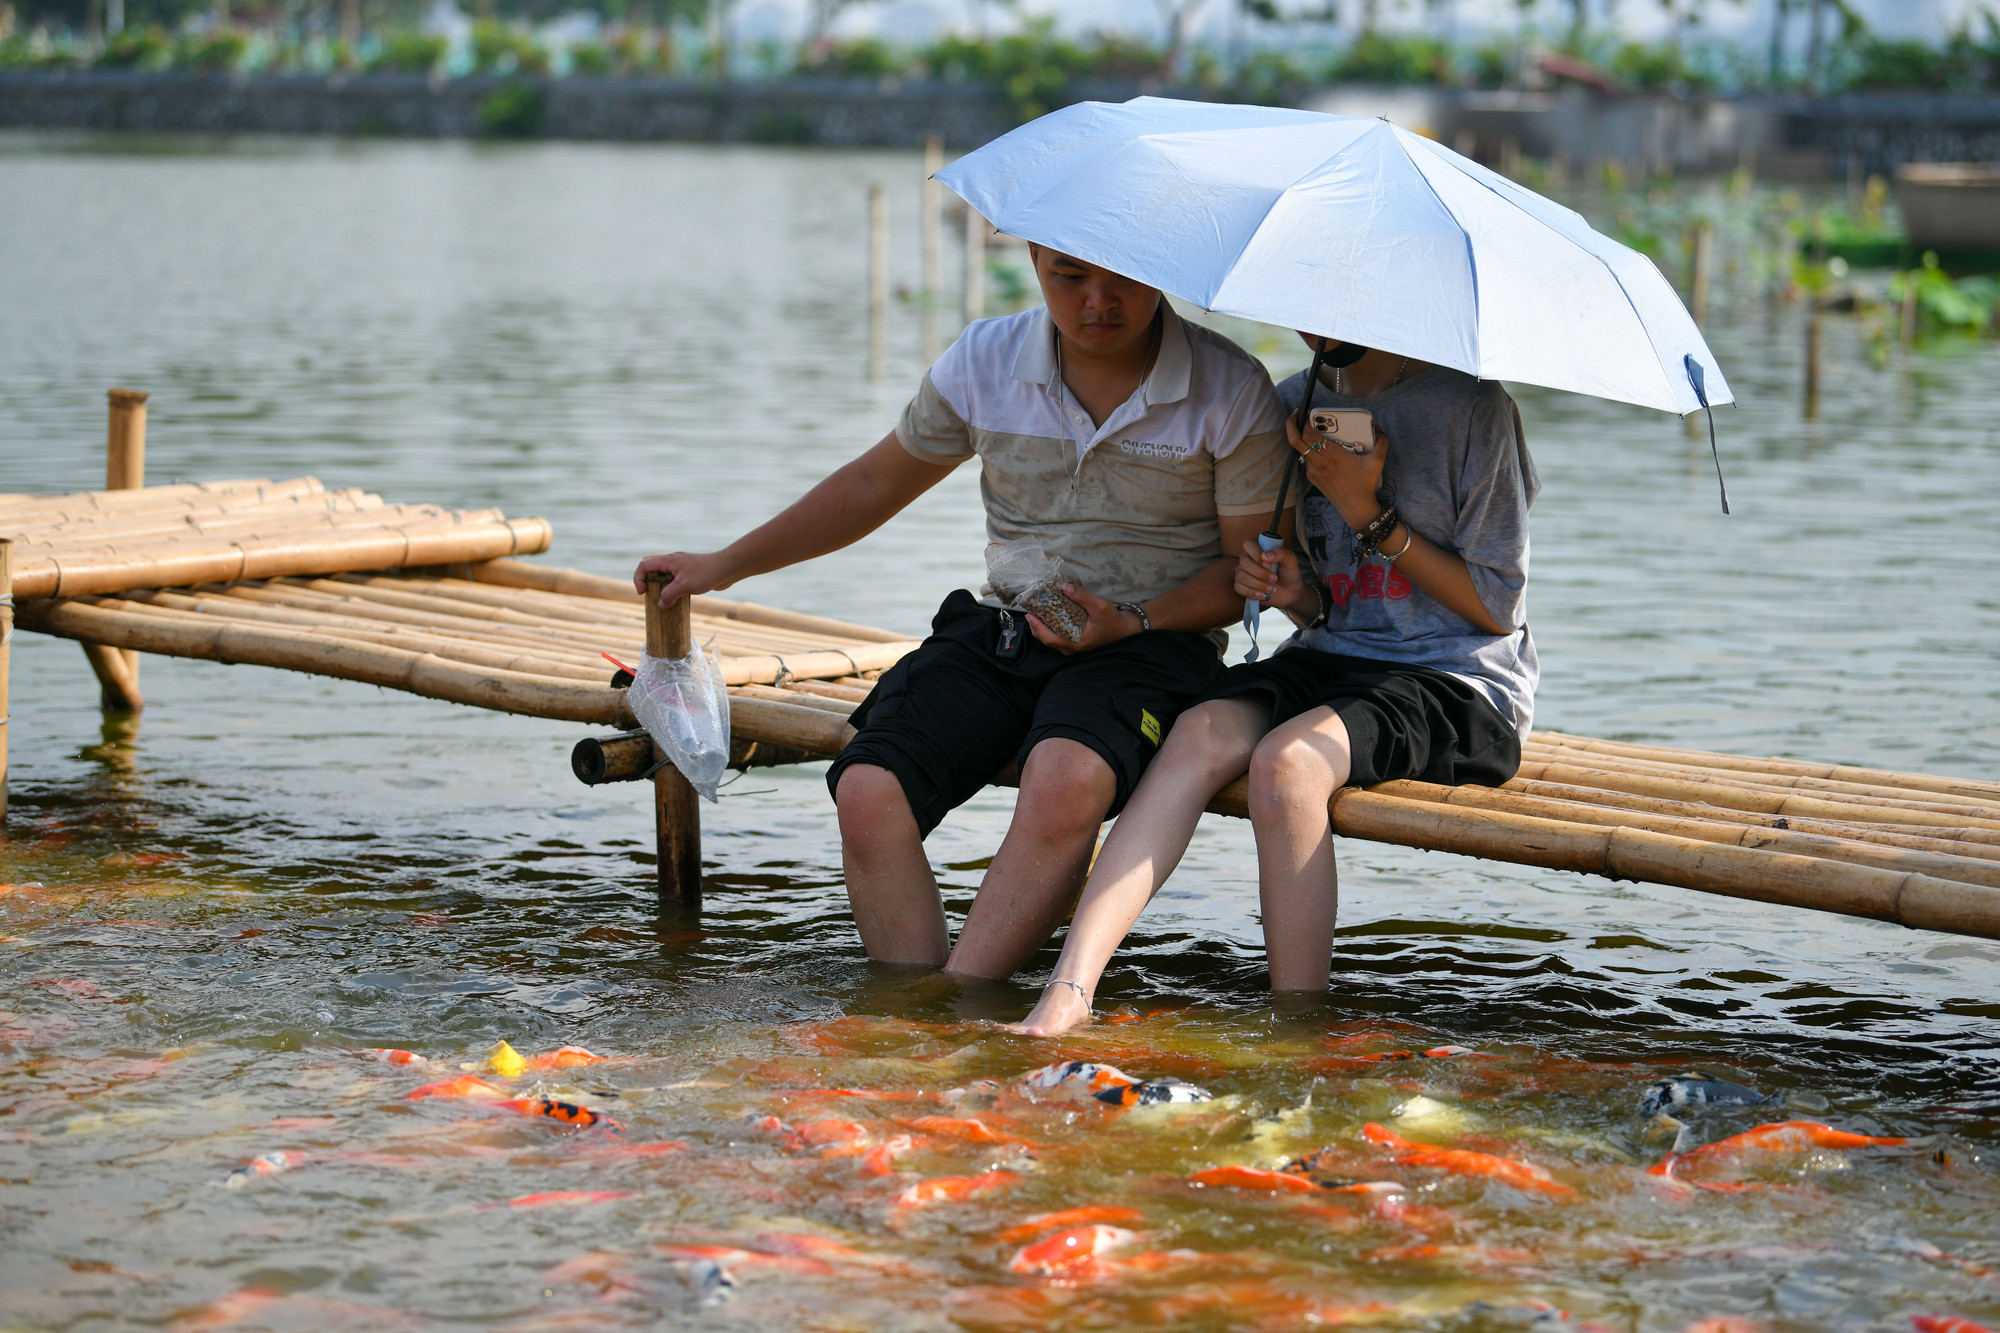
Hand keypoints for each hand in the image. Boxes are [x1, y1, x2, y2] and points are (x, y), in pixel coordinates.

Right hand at [632, 551, 735, 608]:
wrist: (727, 568)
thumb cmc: (706, 574)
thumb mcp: (684, 586)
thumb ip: (669, 595)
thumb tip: (660, 604)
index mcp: (668, 561)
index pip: (644, 565)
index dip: (639, 578)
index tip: (643, 592)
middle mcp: (673, 561)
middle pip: (651, 566)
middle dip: (646, 580)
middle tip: (649, 594)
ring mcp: (681, 567)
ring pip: (663, 573)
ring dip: (659, 585)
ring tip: (661, 599)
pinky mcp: (689, 573)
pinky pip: (674, 579)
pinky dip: (670, 588)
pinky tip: (675, 599)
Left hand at [1025, 582, 1140, 654]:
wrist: (1125, 630)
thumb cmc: (1113, 621)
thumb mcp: (1100, 606)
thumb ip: (1083, 597)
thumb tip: (1065, 587)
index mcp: (1076, 642)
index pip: (1049, 638)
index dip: (1037, 627)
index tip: (1030, 615)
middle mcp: (1072, 648)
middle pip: (1047, 640)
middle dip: (1036, 627)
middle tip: (1030, 612)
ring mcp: (1073, 648)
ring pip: (1051, 641)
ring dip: (1042, 629)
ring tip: (1036, 614)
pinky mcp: (1076, 644)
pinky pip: (1058, 639)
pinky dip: (1050, 630)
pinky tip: (1049, 618)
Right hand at [1234, 539, 1312, 617]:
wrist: (1289, 591)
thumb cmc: (1288, 572)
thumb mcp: (1290, 560)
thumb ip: (1281, 553)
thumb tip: (1265, 555)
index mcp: (1257, 548)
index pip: (1248, 545)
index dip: (1257, 555)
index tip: (1269, 565)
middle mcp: (1246, 558)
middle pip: (1244, 563)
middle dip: (1260, 573)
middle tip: (1274, 579)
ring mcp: (1241, 572)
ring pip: (1242, 576)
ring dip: (1259, 584)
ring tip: (1272, 589)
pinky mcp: (1240, 585)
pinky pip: (1239, 588)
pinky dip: (1252, 593)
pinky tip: (1262, 594)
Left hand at [1290, 415, 1390, 532]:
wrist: (1356, 507)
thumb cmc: (1365, 484)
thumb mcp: (1378, 460)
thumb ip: (1382, 440)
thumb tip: (1377, 427)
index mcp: (1332, 455)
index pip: (1309, 434)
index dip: (1304, 422)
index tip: (1309, 413)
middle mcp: (1320, 462)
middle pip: (1297, 440)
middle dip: (1293, 425)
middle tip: (1298, 415)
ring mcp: (1314, 471)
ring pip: (1300, 450)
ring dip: (1302, 437)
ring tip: (1309, 429)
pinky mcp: (1313, 478)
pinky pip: (1307, 460)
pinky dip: (1310, 450)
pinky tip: (1319, 446)